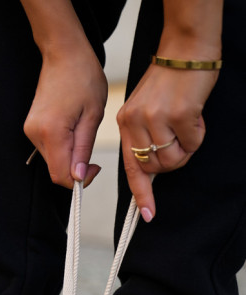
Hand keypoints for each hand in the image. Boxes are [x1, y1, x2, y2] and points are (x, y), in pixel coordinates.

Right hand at [24, 50, 106, 188]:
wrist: (63, 52)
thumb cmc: (83, 76)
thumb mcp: (93, 115)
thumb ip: (84, 149)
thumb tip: (79, 177)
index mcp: (51, 132)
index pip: (61, 176)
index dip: (80, 180)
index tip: (95, 168)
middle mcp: (35, 134)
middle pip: (56, 170)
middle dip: (76, 168)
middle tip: (92, 152)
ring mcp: (30, 131)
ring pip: (53, 161)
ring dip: (70, 157)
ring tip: (83, 133)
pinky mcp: (31, 128)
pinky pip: (49, 149)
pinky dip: (63, 148)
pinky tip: (73, 130)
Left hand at [117, 63, 219, 219]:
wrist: (185, 51)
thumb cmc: (167, 82)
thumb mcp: (143, 109)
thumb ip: (143, 138)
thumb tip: (150, 171)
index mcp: (125, 123)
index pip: (130, 168)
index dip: (140, 194)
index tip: (147, 215)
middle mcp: (136, 122)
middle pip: (156, 168)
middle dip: (172, 161)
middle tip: (179, 138)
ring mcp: (157, 118)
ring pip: (174, 159)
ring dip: (186, 148)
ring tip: (186, 124)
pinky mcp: (179, 114)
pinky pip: (193, 143)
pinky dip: (198, 134)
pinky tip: (195, 115)